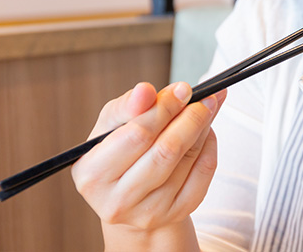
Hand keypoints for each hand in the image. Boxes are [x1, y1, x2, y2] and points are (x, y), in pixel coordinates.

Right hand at [71, 81, 225, 248]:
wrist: (131, 198)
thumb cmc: (119, 152)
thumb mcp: (112, 125)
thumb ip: (128, 106)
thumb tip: (145, 91)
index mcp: (92, 173)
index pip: (136, 134)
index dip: (164, 108)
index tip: (183, 89)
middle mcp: (117, 200)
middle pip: (166, 150)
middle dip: (190, 117)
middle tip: (206, 97)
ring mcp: (149, 212)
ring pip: (188, 159)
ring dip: (203, 127)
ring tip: (207, 108)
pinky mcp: (176, 214)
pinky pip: (204, 173)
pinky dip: (210, 147)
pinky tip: (206, 133)